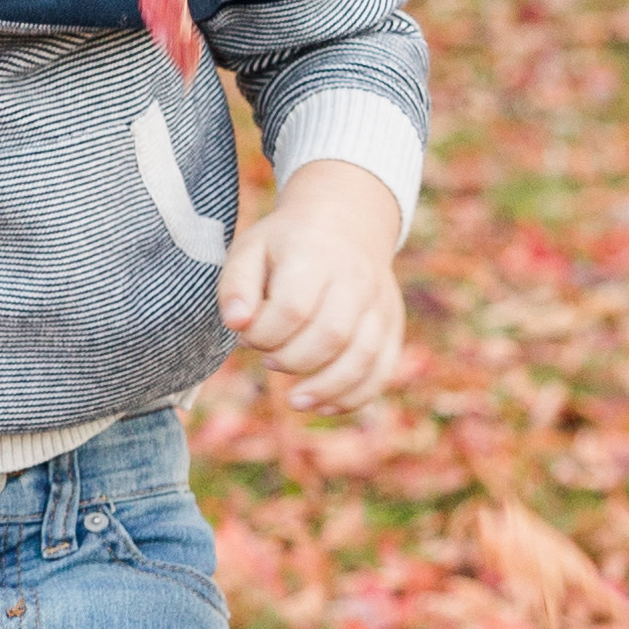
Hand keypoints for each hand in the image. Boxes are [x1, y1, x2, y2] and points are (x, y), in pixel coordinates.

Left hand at [218, 160, 406, 412]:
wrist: (345, 222)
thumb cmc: (286, 244)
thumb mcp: (250, 249)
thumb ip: (235, 285)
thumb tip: (236, 323)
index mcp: (314, 255)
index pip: (293, 307)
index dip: (265, 333)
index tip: (248, 334)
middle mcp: (355, 279)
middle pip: (331, 335)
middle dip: (292, 360)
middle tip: (269, 359)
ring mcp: (380, 304)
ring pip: (363, 356)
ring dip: (326, 387)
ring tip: (295, 399)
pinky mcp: (392, 325)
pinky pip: (383, 369)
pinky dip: (356, 396)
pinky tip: (325, 406)